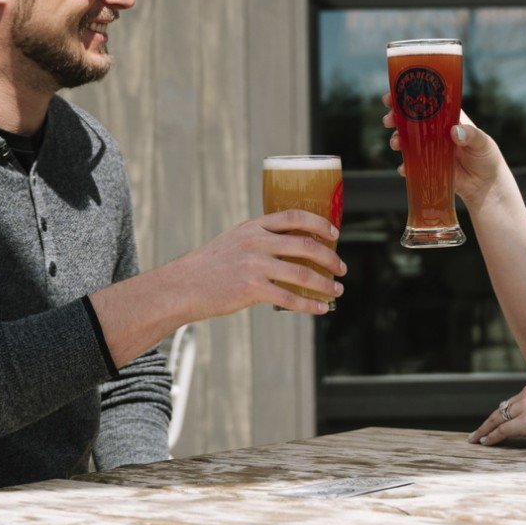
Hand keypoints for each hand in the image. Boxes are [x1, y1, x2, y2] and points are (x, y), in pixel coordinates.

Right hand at [181, 211, 346, 318]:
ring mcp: (254, 265)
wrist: (183, 286)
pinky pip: (289, 298)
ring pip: (302, 273)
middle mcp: (257, 241)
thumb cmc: (210, 265)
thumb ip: (261, 239)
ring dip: (325, 283)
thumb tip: (294, 249)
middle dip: (330, 257)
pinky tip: (320, 308)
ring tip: (336, 290)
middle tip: (342, 267)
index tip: (334, 233)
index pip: (295, 216)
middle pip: (305, 244)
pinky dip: (309, 304)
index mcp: (254, 226)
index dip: (319, 223)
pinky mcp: (251, 289)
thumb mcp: (235, 240)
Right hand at [381, 96, 504, 203]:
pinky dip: (405, 166)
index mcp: (448, 118)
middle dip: (397, 117)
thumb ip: (471, 135)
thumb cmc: (486, 157)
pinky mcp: (428, 166)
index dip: (410, 96)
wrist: (486, 185)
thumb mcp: (483, 142)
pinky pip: (412, 164)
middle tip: (388, 120)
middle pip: (412, 119)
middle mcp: (436, 131)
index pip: (427, 102)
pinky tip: (404, 168)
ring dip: (398, 139)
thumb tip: (455, 131)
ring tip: (396, 143)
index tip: (394, 96)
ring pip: (408, 140)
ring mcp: (430, 148)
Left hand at [467, 380, 525, 447]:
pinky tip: (485, 443)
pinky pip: (503, 430)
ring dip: (485, 430)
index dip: (501, 413)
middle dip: (489, 421)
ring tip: (476, 439)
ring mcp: (525, 406)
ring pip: (499, 419)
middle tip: (477, 432)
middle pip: (502, 409)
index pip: (512, 402)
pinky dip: (491, 437)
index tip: (492, 421)